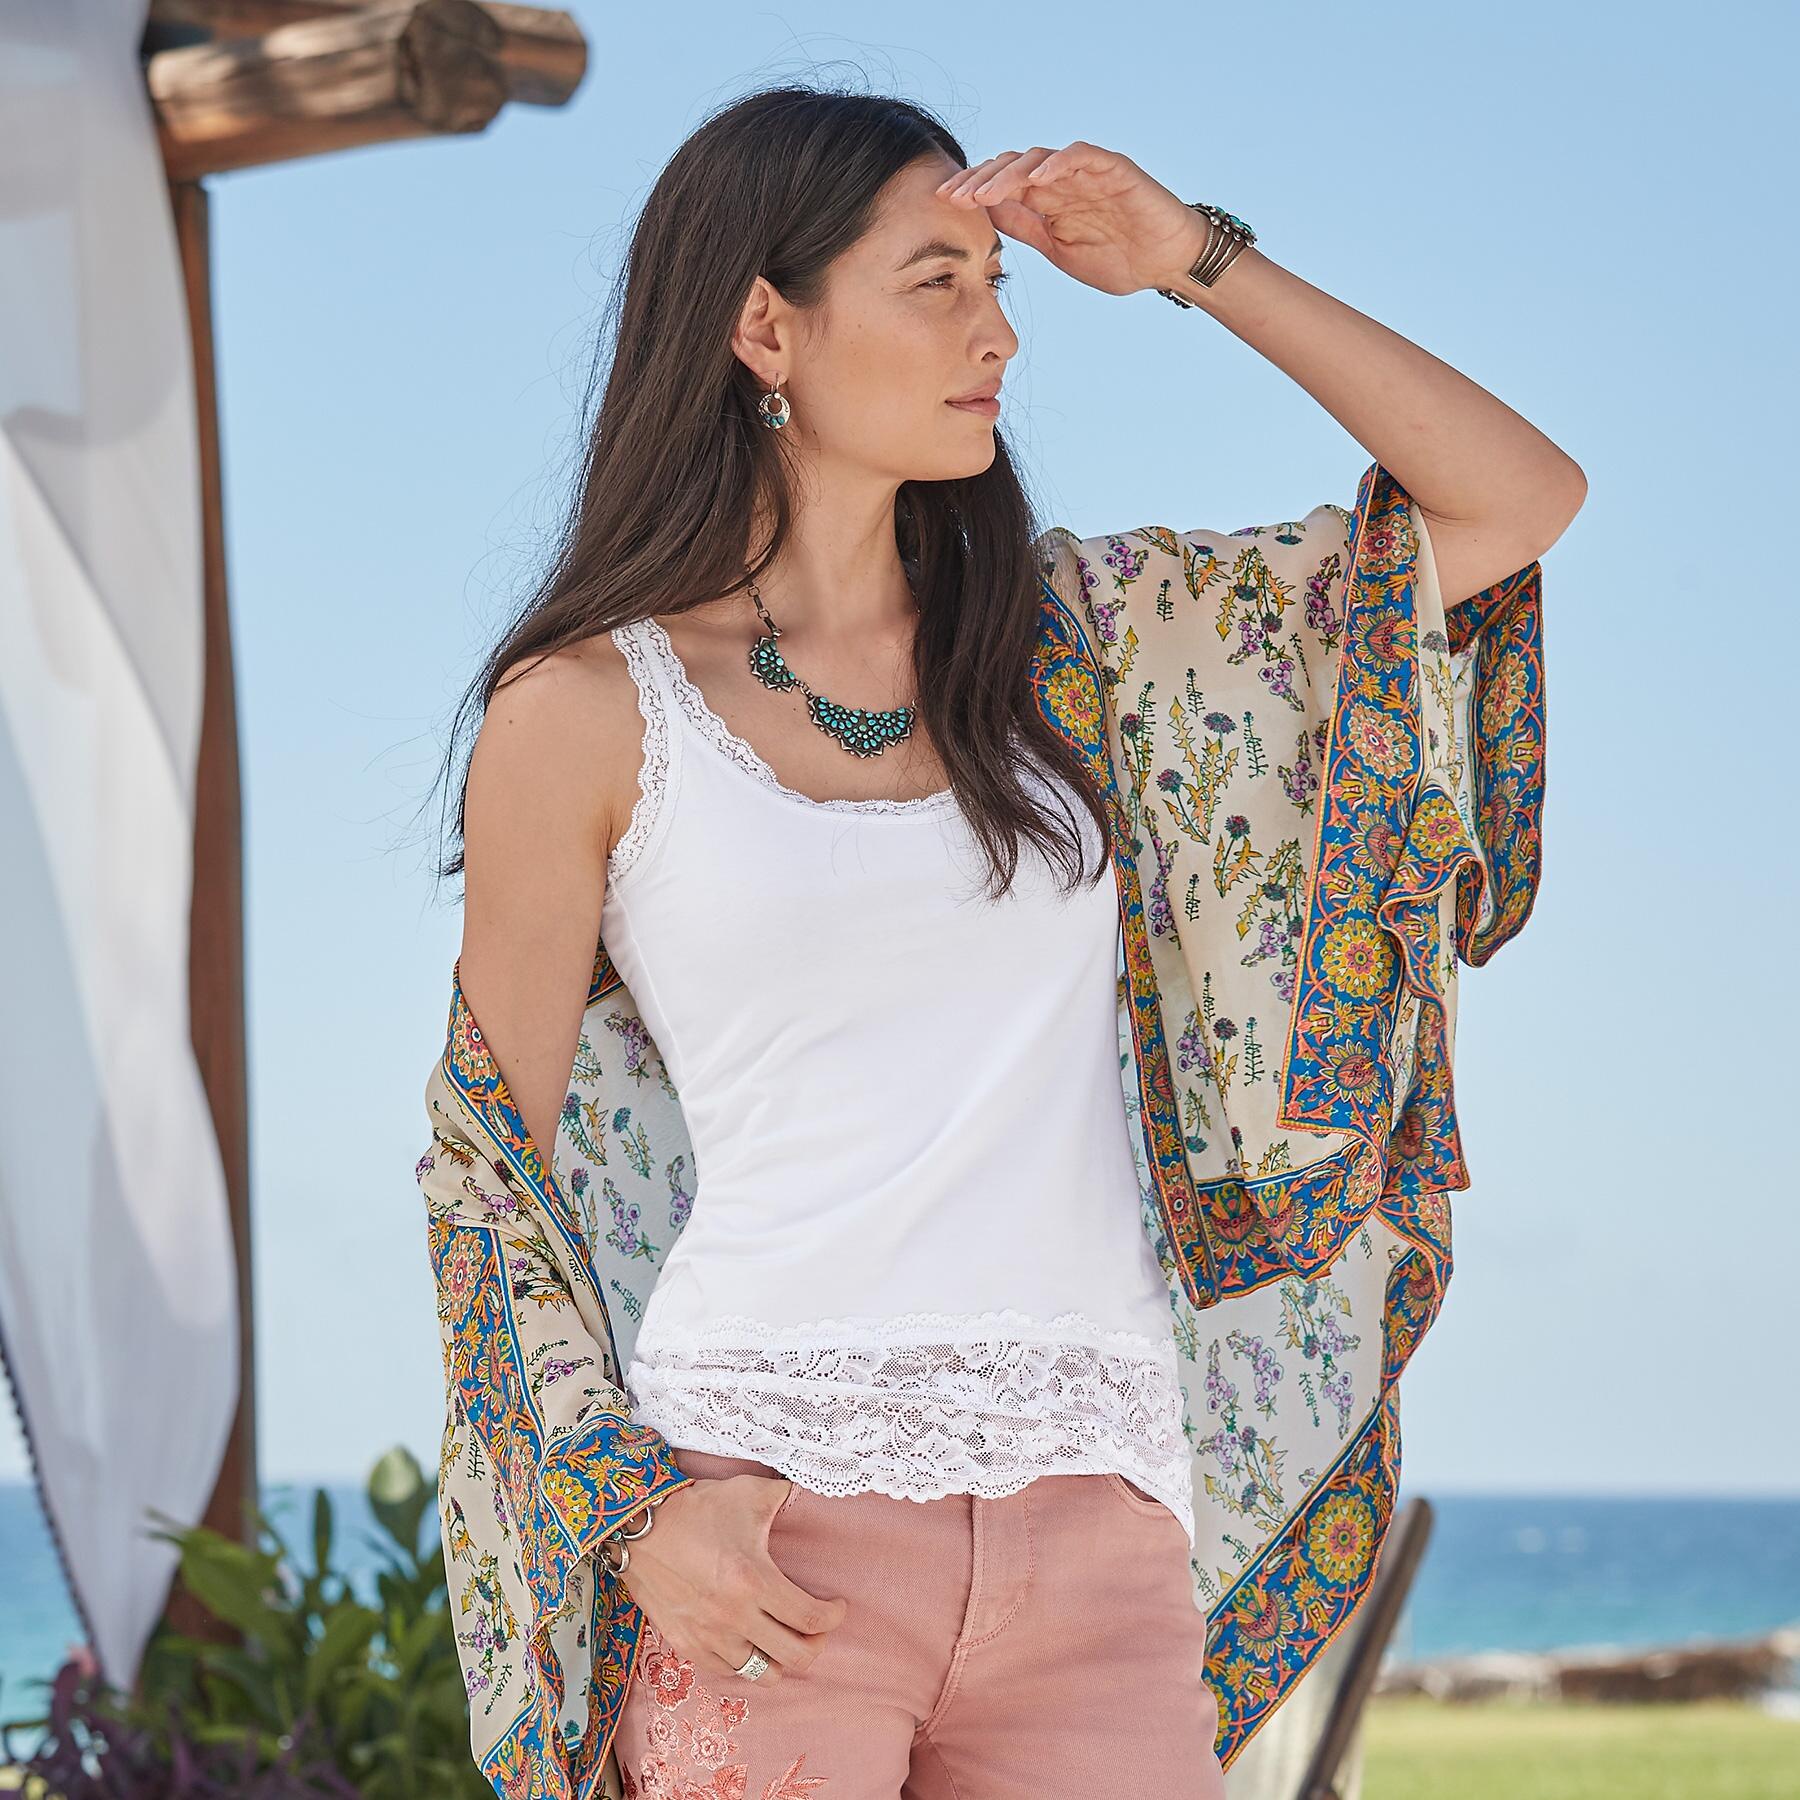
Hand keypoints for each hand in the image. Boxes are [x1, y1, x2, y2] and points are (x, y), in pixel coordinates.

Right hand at [614, 1474, 847, 1683]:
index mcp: (754, 1581)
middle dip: (815, 1644)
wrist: (640, 1526)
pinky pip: (728, 1671)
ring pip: (762, 1673)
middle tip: (815, 1628)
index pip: (811, 1619)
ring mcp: (709, 1636)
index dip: (833, 1617)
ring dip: (780, 1659)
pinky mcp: (686, 1645)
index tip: (836, 1606)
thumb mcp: (749, 1493)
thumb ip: (785, 1496)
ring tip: (782, 1638)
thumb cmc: (697, 1508)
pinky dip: (745, 1661)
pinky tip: (750, 1641)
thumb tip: (809, 1493)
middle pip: (795, 1657)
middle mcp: (734, 1616)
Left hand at [936, 143, 1212, 296]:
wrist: (1167, 263)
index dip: (971, 192)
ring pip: (1039, 159)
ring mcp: (1086, 172)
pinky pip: (1080, 156)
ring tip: (984, 192)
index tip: (941, 205)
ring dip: (1008, 174)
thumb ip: (1025, 228)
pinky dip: (1056, 164)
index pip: (1000, 186)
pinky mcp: (1113, 168)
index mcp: (1046, 200)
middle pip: (1011, 167)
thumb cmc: (1119, 258)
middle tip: (951, 196)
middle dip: (978, 180)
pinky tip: (1034, 179)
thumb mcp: (1058, 249)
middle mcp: (1061, 180)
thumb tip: (984, 216)